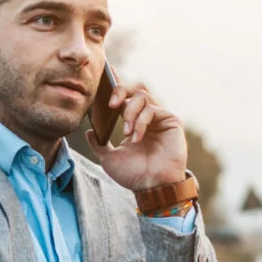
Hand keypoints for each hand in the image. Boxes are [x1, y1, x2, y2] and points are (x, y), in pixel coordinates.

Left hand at [96, 79, 188, 193]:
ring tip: (126, 132)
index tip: (104, 73)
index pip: (124, 96)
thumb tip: (90, 131)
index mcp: (133, 120)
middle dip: (120, 90)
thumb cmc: (134, 175)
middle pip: (135, 87)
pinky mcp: (171, 120)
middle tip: (110, 104)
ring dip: (130, 112)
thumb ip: (99, 144)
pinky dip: (141, 121)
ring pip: (142, 95)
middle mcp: (147, 115)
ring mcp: (160, 116)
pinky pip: (152, 108)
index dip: (115, 82)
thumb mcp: (109, 159)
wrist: (151, 187)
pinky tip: (136, 137)